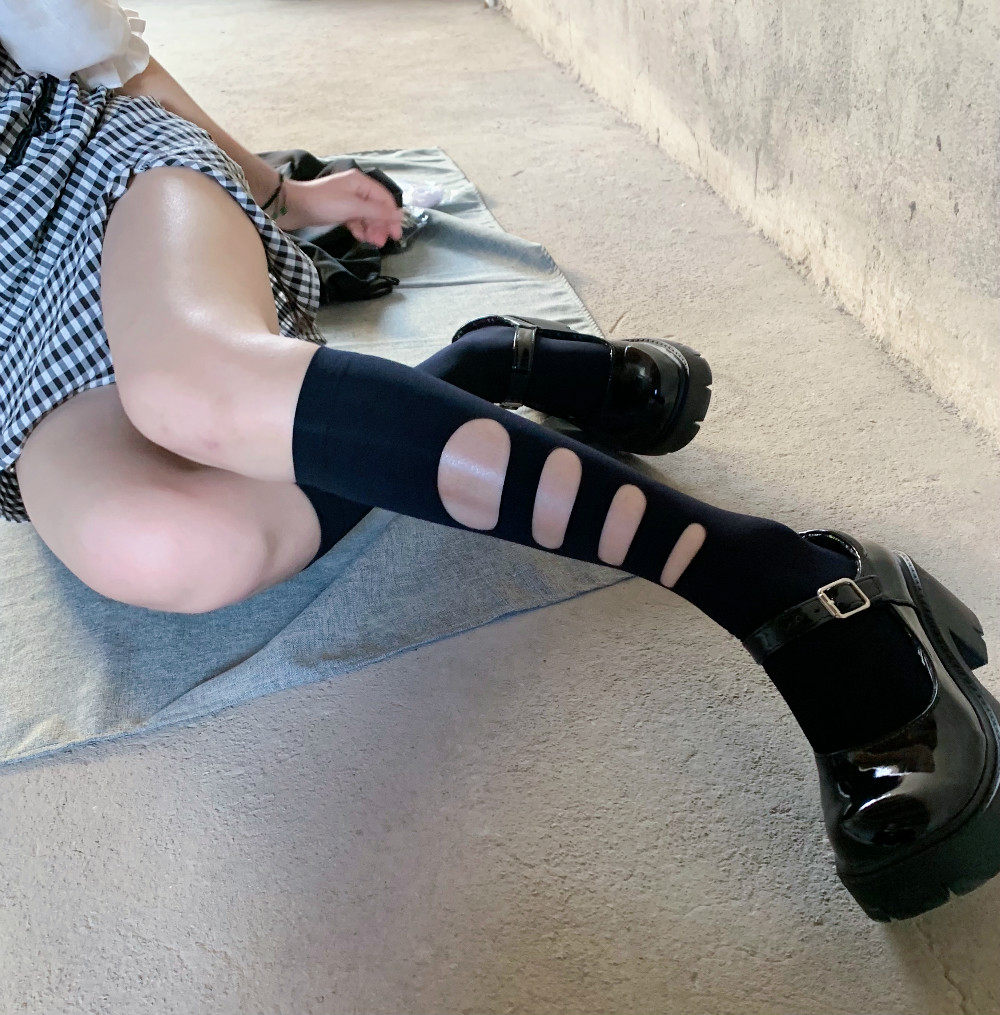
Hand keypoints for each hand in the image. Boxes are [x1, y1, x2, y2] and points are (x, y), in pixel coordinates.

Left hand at [280, 169, 403, 244]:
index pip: (385, 199)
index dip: (392, 216)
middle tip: (383, 242)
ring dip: (371, 229)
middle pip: (377, 208)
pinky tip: (360, 237)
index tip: (396, 235)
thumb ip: (377, 211)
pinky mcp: (339, 210)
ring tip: (373, 243)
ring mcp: (347, 200)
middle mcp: (356, 189)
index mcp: (361, 183)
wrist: (293, 206)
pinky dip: (359, 229)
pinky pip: (355, 220)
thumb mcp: (353, 206)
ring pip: (366, 216)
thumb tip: (399, 215)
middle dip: (381, 225)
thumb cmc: (324, 203)